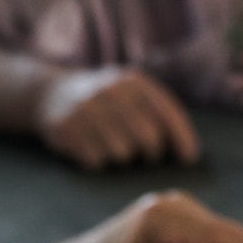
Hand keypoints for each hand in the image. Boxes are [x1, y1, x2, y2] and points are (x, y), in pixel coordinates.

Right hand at [36, 66, 200, 170]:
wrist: (52, 92)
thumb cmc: (108, 102)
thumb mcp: (134, 94)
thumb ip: (161, 115)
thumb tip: (189, 155)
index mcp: (134, 81)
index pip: (167, 112)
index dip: (182, 138)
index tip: (189, 159)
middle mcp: (110, 90)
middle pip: (148, 138)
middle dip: (153, 154)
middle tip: (147, 156)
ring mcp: (85, 108)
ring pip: (122, 153)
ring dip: (123, 157)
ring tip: (115, 146)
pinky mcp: (64, 127)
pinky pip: (95, 161)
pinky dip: (98, 161)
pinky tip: (92, 148)